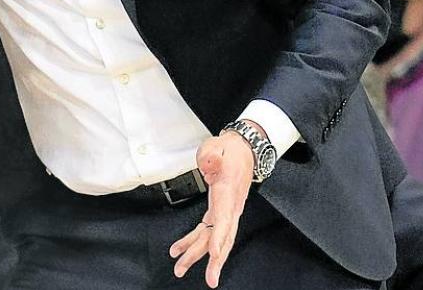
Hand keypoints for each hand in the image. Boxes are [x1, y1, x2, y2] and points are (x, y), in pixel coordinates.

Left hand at [169, 128, 258, 286]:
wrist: (242, 149)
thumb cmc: (229, 150)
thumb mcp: (217, 146)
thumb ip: (212, 155)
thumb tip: (209, 162)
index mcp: (228, 193)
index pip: (225, 220)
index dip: (220, 238)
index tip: (215, 254)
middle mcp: (230, 207)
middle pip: (222, 237)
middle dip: (214, 260)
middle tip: (209, 279)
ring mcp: (226, 211)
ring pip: (214, 239)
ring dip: (198, 255)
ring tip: (181, 268)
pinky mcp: (220, 211)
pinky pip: (207, 231)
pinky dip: (194, 241)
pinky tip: (180, 249)